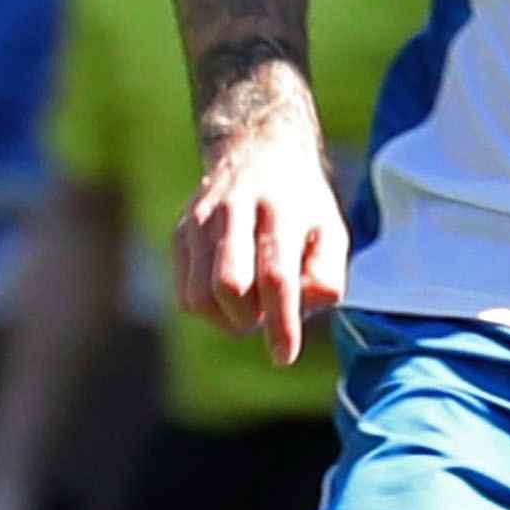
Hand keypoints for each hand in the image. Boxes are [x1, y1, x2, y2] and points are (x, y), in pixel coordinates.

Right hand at [177, 72, 348, 359]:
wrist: (257, 153)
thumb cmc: (301, 206)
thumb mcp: (331, 231)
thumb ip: (327, 274)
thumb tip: (303, 308)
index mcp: (279, 210)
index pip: (275, 276)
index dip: (280, 322)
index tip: (285, 356)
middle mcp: (233, 211)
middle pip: (228, 284)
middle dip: (249, 318)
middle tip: (267, 317)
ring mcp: (199, 221)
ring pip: (199, 295)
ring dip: (228, 320)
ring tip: (251, 308)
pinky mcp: (179, 234)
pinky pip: (185, 295)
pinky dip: (209, 311)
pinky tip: (231, 299)